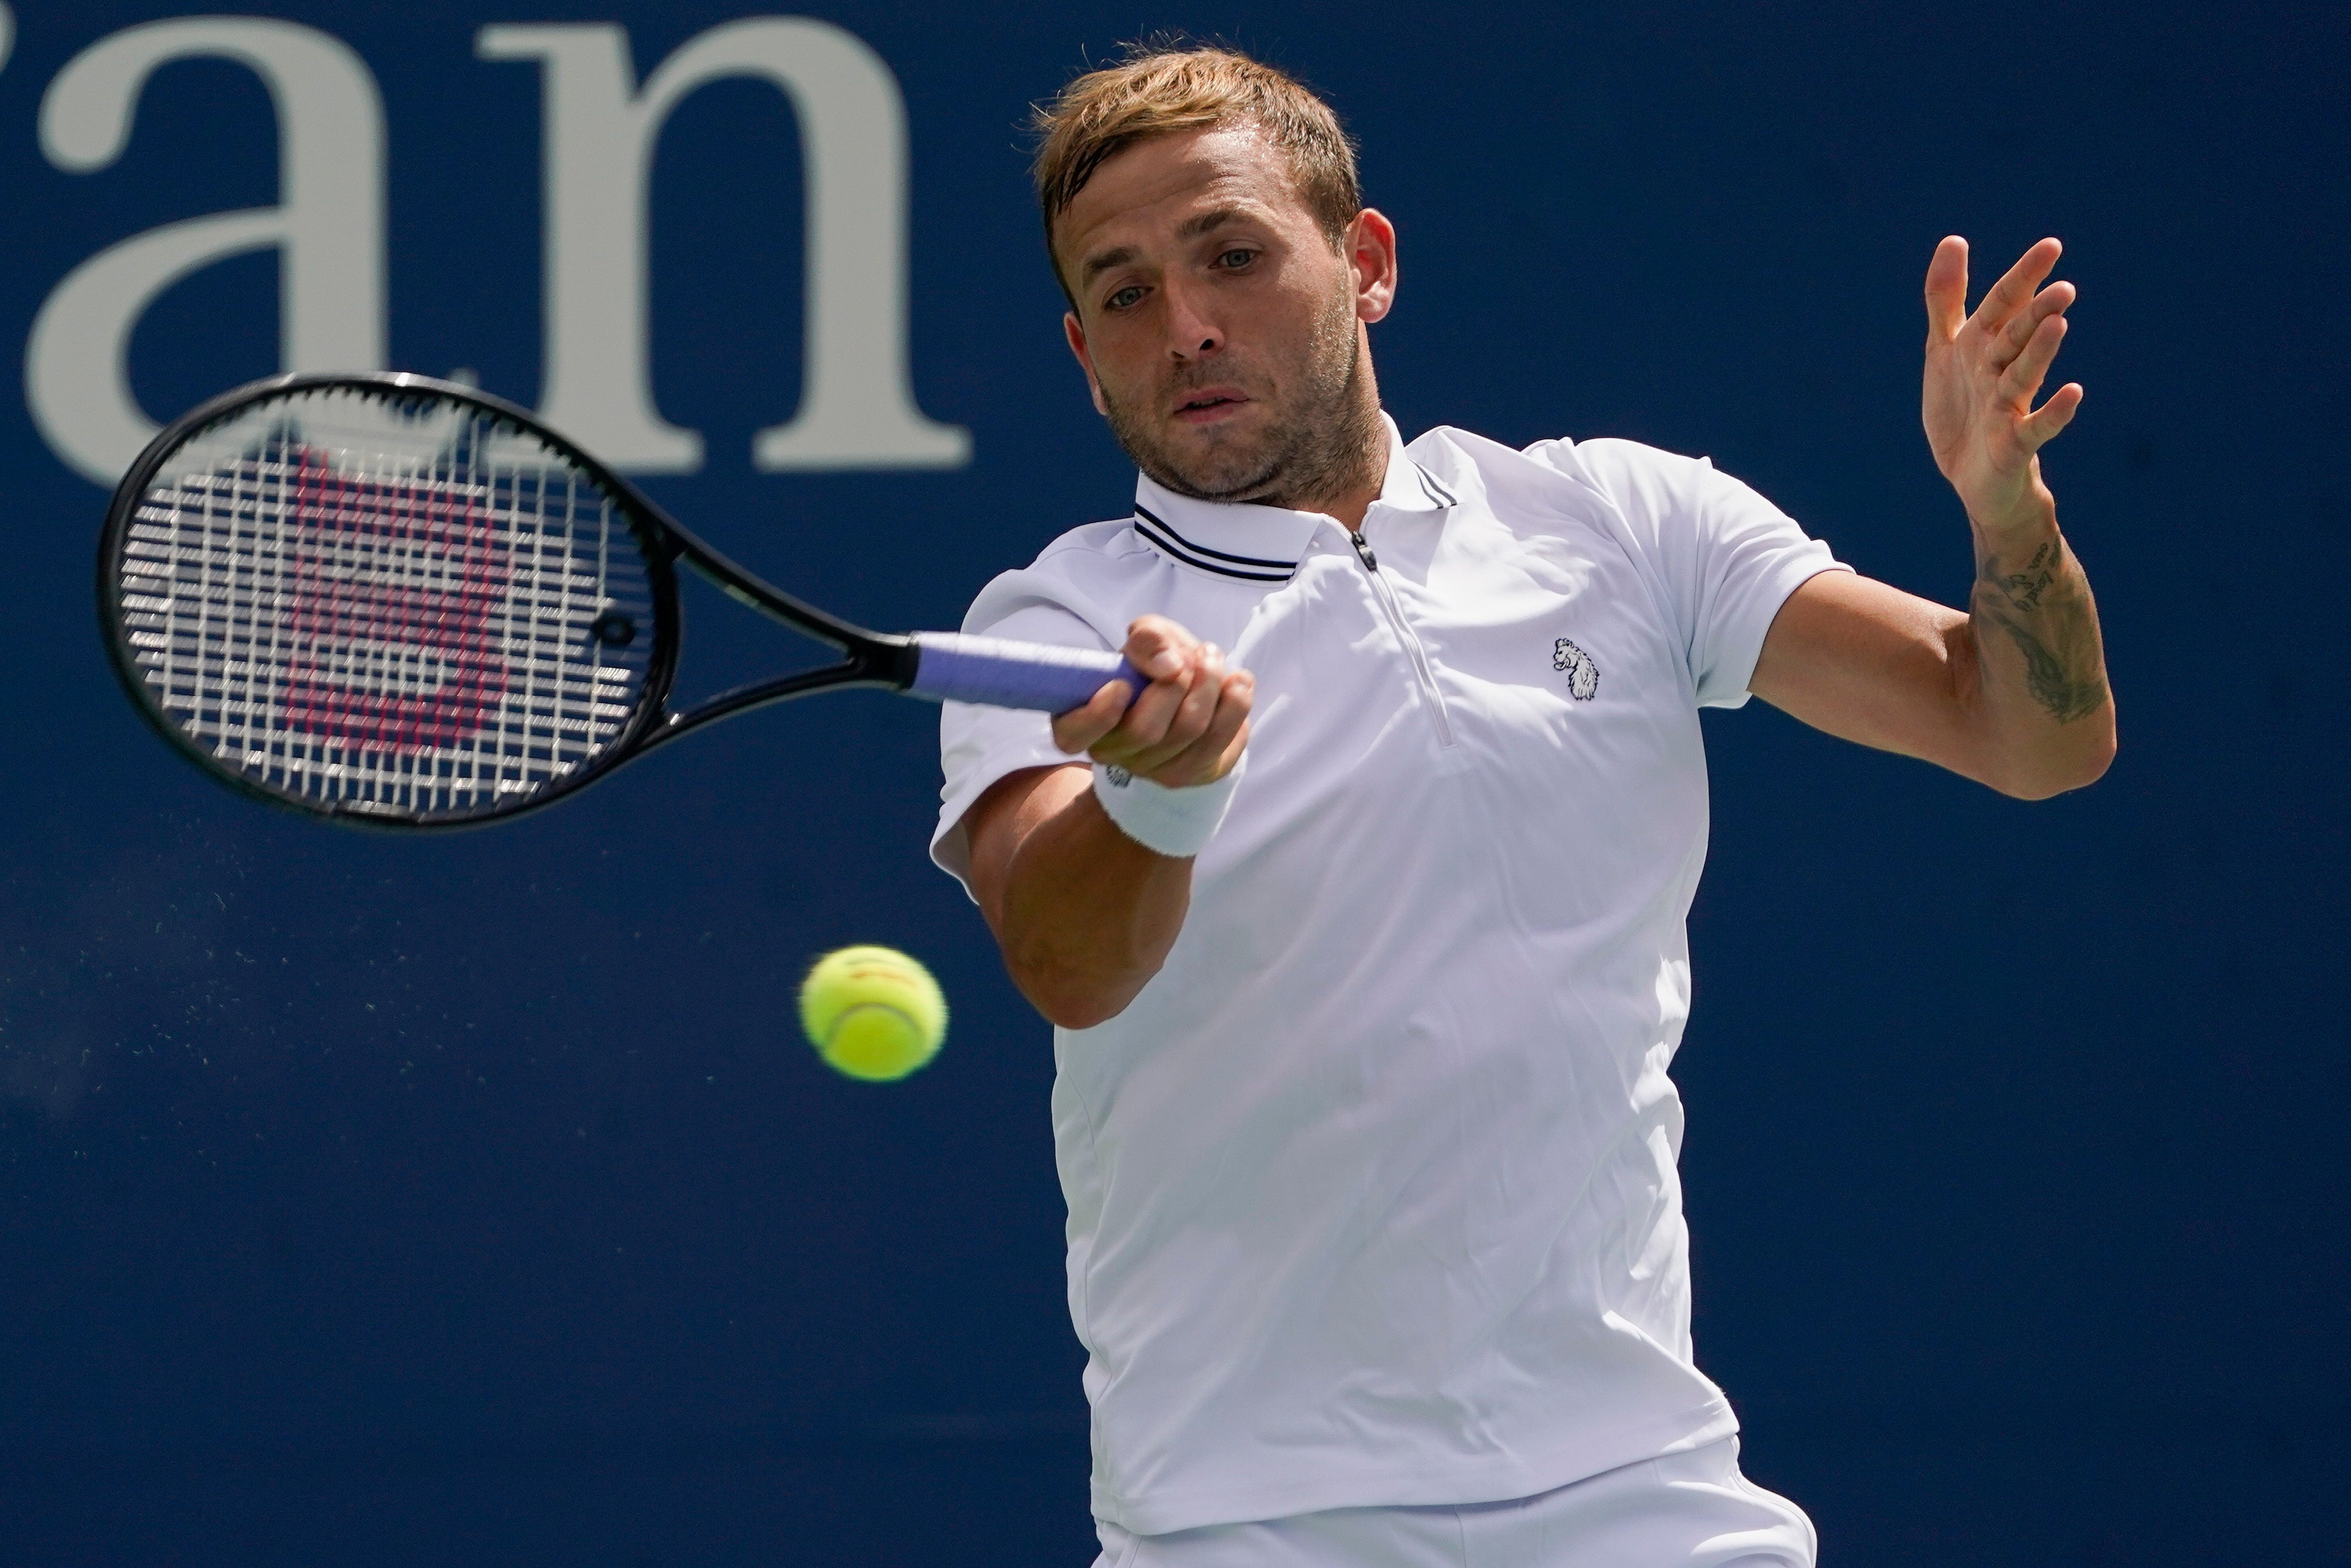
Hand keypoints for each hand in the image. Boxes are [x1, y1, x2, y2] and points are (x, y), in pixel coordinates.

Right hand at [1051, 615, 1252, 786]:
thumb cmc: (1156, 666)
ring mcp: (1152, 769)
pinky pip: (1220, 739)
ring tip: (1212, 658)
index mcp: (1082, 718)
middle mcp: (1112, 751)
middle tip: (1192, 654)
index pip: (1073, 734)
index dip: (1098, 714)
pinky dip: (1235, 703)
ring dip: (1209, 684)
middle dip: (1177, 683)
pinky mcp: (1191, 772)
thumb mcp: (1147, 639)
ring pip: (1187, 730)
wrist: (1191, 696)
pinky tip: (1237, 683)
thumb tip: (1168, 662)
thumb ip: (1147, 639)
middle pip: (1144, 730)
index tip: (1123, 685)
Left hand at [1922, 236, 2082, 534]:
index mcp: (1983, 347)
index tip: (2051, 247)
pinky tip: (2073, 393)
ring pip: (2024, 376)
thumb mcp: (1946, 349)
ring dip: (2040, 352)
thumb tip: (1954, 240)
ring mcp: (2009, 408)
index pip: (2005, 304)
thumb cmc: (1963, 407)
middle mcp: (2000, 372)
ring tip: (2058, 324)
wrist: (1971, 475)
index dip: (2023, 277)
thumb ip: (1947, 299)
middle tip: (2062, 289)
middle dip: (2035, 313)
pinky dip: (2054, 413)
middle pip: (2017, 338)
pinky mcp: (2013, 445)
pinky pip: (2034, 428)